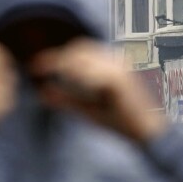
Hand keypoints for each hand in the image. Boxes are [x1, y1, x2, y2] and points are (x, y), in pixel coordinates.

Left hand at [28, 39, 167, 144]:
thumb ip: (66, 100)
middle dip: (57, 57)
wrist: (147, 133)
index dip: (56, 56)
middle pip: (81, 48)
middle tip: (36, 68)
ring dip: (65, 64)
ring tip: (47, 72)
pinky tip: (65, 80)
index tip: (35, 66)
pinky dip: (78, 75)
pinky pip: (95, 73)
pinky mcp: (120, 81)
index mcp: (110, 67)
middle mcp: (116, 62)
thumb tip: (42, 92)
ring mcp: (119, 69)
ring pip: (86, 56)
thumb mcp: (87, 109)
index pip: (80, 52)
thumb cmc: (121, 121)